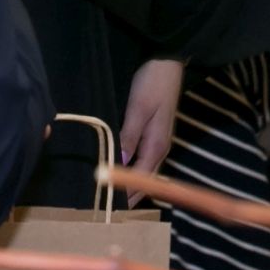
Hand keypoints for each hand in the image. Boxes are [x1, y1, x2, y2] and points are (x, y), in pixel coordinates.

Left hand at [120, 58, 182, 200]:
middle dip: (127, 193)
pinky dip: (129, 167)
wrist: (166, 60)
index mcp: (157, 145)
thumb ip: (129, 136)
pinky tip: (116, 167)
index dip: (126, 195)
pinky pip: (140, 158)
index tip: (107, 208)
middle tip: (103, 205)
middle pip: (143, 179)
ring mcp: (156, 140)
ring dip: (128, 181)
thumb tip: (118, 163)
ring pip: (142, 169)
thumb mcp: (139, 108)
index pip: (141, 180)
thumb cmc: (153, 83)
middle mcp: (159, 147)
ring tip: (106, 191)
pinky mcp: (152, 132)